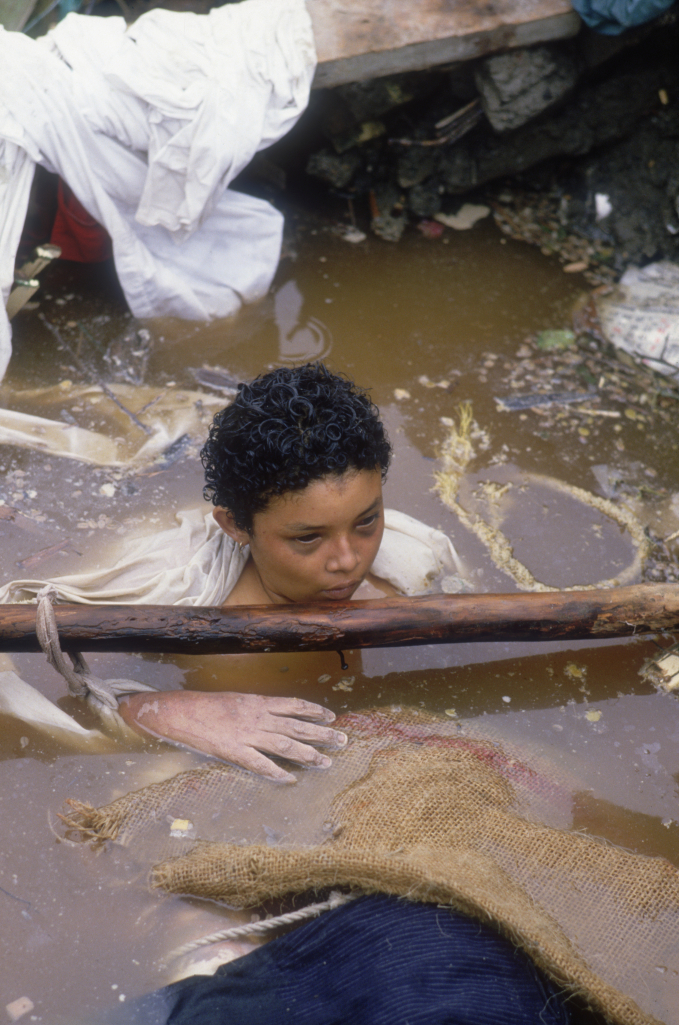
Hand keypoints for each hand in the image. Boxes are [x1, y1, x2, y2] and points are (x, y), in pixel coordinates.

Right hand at [118, 690, 346, 781]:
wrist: (179, 711)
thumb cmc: (205, 706)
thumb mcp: (235, 701)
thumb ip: (255, 709)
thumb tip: (272, 715)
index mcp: (258, 702)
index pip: (294, 705)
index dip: (314, 711)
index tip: (331, 717)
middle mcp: (258, 717)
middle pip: (297, 726)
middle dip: (322, 733)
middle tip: (343, 740)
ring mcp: (247, 735)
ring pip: (285, 745)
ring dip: (308, 754)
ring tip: (327, 761)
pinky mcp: (234, 751)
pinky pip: (259, 764)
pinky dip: (276, 772)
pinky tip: (290, 779)